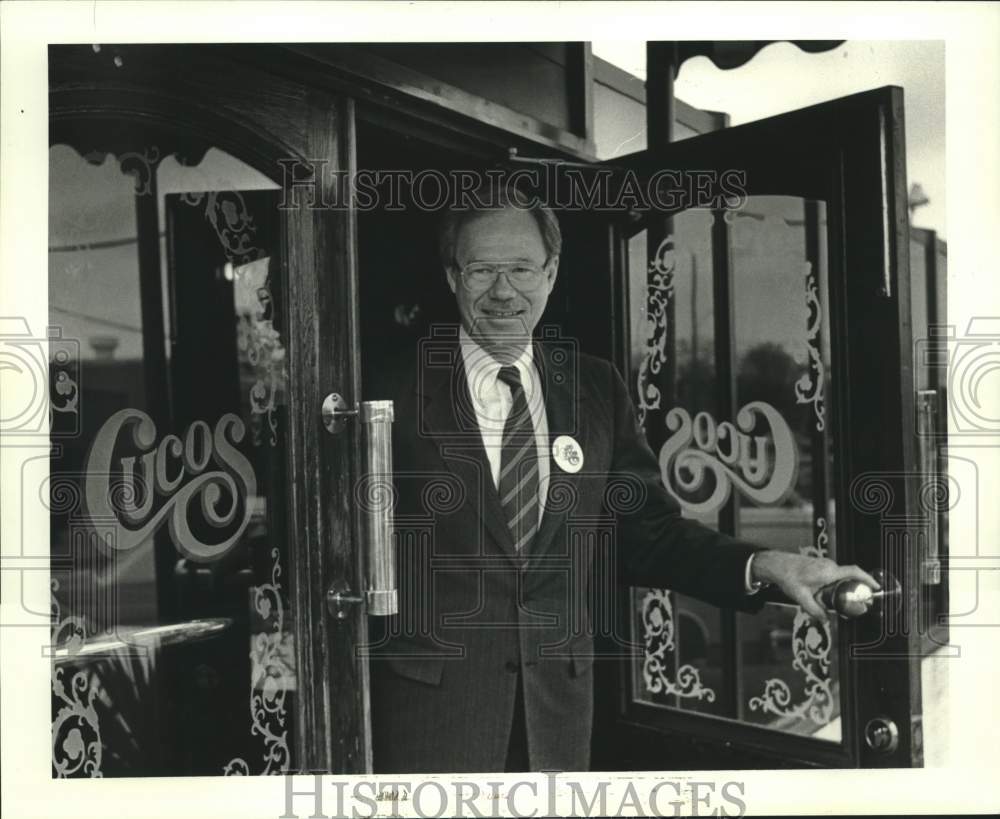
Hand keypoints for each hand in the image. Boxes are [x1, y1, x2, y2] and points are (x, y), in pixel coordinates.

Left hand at [751, 550, 880, 622]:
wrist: (777, 565)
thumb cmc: (789, 578)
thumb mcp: (802, 598)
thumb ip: (815, 611)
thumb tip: (825, 621)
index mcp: (828, 572)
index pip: (854, 572)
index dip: (867, 578)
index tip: (876, 586)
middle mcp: (829, 566)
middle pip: (849, 577)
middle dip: (856, 589)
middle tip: (861, 602)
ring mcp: (825, 564)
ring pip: (841, 576)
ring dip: (844, 587)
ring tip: (842, 601)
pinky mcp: (821, 564)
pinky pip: (834, 574)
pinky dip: (837, 583)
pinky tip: (829, 594)